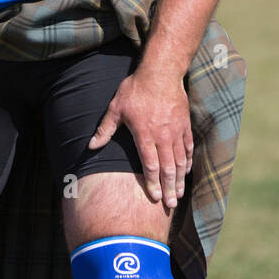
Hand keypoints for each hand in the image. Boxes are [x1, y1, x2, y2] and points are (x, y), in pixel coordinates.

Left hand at [87, 68, 192, 209]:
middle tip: (170, 206)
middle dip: (169, 189)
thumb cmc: (135, 90)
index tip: (154, 198)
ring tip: (179, 195)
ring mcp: (176, 131)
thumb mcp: (115, 108)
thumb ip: (105, 129)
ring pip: (180, 161)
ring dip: (180, 180)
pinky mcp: (185, 125)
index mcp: (145, 134)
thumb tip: (91, 146)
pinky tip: (186, 171)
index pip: (150, 165)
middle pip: (168, 168)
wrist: (161, 72)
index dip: (152, 183)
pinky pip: (188, 148)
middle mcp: (163, 136)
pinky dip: (188, 161)